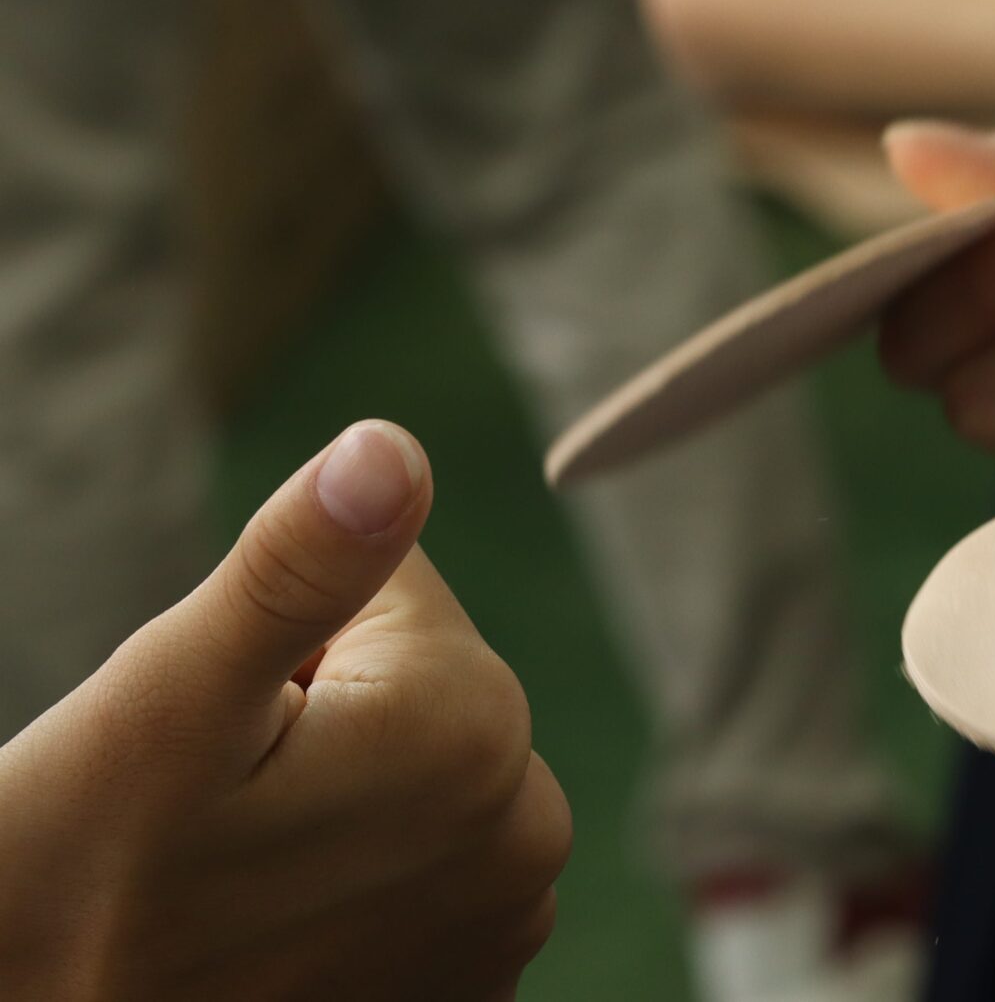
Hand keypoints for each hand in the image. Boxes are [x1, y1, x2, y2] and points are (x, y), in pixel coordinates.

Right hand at [0, 422, 572, 1000]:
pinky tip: (269, 943)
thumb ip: (299, 562)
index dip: (282, 643)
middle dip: (313, 722)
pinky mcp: (473, 995)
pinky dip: (348, 890)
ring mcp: (506, 931)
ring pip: (410, 779)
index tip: (222, 739)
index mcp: (478, 731)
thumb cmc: (66, 884)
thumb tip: (393, 444)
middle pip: (412, 687)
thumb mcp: (167, 697)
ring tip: (231, 880)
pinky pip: (416, 872)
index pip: (393, 588)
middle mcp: (531, 836)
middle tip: (210, 815)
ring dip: (326, 807)